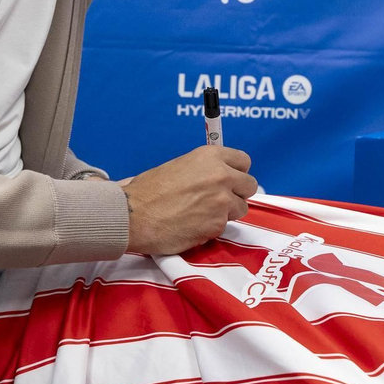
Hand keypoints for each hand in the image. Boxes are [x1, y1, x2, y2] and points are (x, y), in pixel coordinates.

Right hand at [120, 146, 256, 254]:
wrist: (133, 215)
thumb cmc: (148, 191)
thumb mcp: (180, 166)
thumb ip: (205, 170)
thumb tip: (218, 177)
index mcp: (210, 156)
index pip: (244, 161)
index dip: (237, 172)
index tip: (230, 179)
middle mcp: (221, 175)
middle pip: (249, 185)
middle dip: (237, 193)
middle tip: (219, 200)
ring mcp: (222, 201)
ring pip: (241, 208)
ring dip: (227, 212)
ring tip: (203, 214)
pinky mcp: (218, 224)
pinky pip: (225, 226)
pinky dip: (213, 227)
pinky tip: (194, 225)